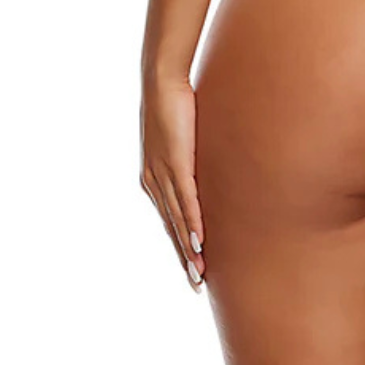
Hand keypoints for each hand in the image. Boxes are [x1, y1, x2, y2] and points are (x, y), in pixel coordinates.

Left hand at [140, 71, 205, 291]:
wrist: (160, 79)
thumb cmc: (175, 103)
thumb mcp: (185, 137)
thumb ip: (193, 156)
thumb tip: (211, 164)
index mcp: (154, 178)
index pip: (169, 219)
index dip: (180, 245)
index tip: (192, 268)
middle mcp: (153, 182)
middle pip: (171, 228)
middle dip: (184, 257)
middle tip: (196, 285)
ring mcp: (162, 174)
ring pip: (177, 221)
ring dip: (189, 249)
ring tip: (199, 273)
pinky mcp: (174, 163)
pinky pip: (184, 200)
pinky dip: (191, 222)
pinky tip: (199, 241)